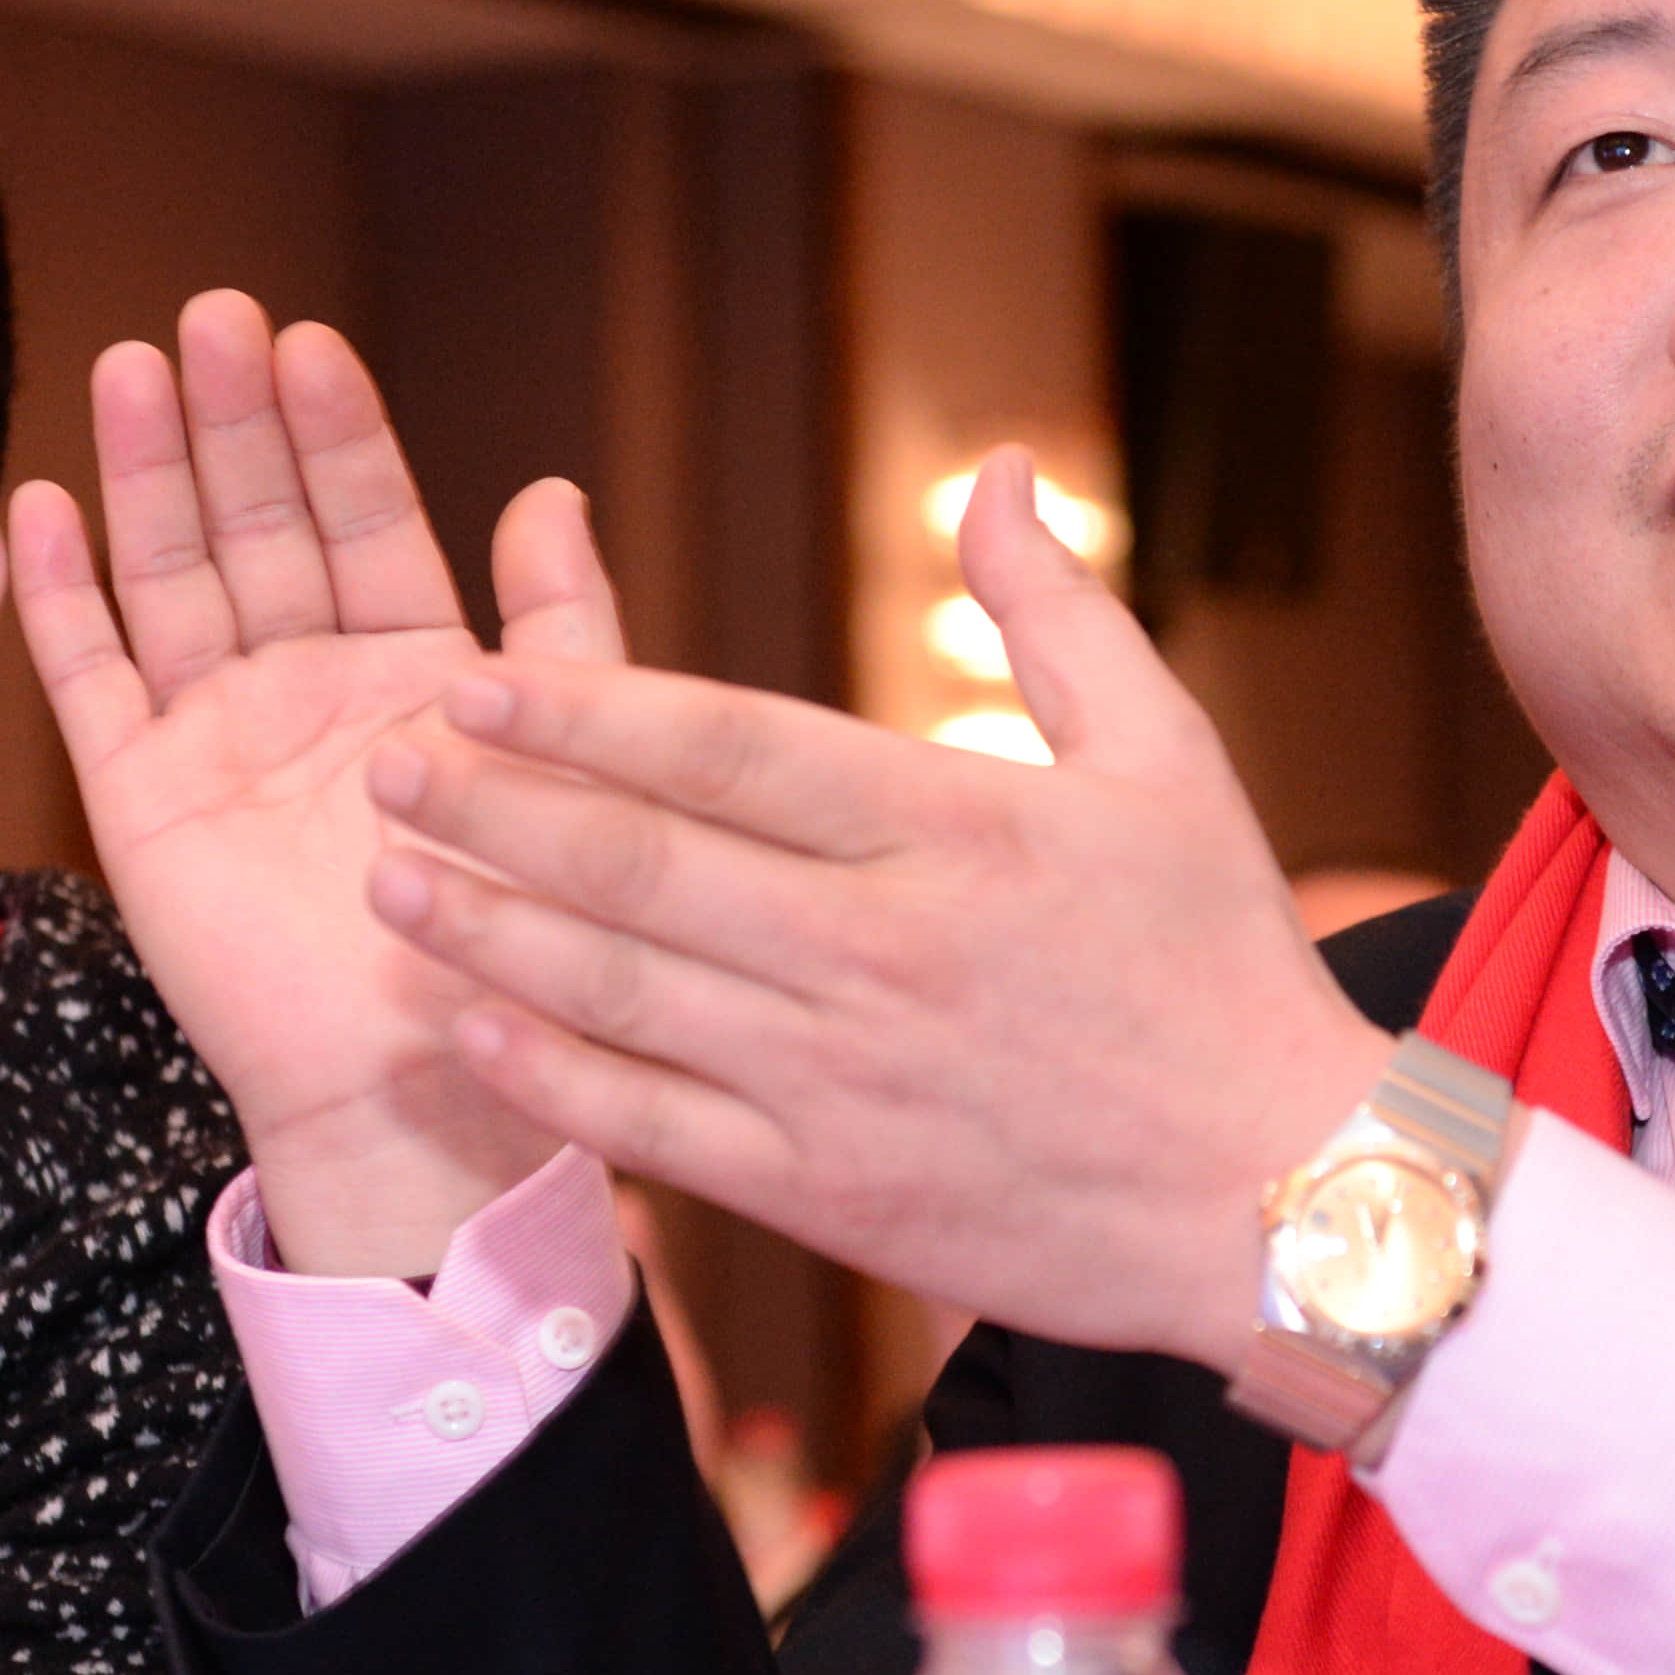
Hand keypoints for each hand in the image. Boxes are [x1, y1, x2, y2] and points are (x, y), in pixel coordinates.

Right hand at [15, 301, 633, 1277]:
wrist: (425, 1089)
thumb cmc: (512, 943)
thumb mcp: (565, 766)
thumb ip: (564, 630)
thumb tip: (549, 484)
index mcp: (414, 666)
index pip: (367, 518)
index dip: (336, 431)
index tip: (308, 337)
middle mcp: (308, 684)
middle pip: (259, 524)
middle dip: (234, 421)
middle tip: (212, 316)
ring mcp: (218, 735)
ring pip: (173, 575)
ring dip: (147, 474)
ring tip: (129, 366)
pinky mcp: (142, 799)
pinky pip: (93, 681)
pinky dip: (65, 597)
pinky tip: (42, 502)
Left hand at [361, 450, 1389, 1373]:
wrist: (1288, 1202)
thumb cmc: (1224, 966)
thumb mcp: (1170, 759)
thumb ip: (1057, 613)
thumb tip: (994, 471)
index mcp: (957, 829)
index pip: (731, 751)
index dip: (588, 708)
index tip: (479, 672)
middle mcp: (883, 952)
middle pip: (644, 865)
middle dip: (495, 805)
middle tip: (388, 754)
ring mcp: (846, 1083)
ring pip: (623, 997)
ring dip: (489, 932)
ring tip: (385, 875)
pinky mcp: (832, 1196)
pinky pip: (657, 1132)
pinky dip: (551, 1082)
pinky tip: (468, 1029)